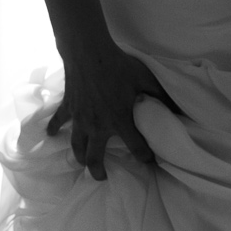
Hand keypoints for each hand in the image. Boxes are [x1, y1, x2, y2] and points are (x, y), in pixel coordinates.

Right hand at [45, 33, 170, 179]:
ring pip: (77, 146)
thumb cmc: (118, 66)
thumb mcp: (145, 79)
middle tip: (102, 177)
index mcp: (119, 121)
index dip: (145, 157)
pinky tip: (51, 135)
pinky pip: (58, 121)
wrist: (89, 53)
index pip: (136, 147)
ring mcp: (80, 118)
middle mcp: (98, 126)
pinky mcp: (68, 107)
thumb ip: (161, 95)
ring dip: (80, 157)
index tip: (149, 162)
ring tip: (83, 164)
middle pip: (96, 157)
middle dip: (99, 171)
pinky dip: (54, 128)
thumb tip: (180, 107)